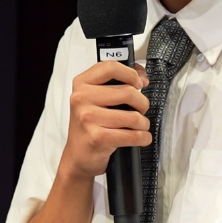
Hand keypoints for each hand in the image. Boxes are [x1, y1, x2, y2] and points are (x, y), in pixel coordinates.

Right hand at [62, 61, 150, 180]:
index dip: (131, 74)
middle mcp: (81, 98)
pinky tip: (141, 137)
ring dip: (143, 123)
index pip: (111, 67)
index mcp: (81, 83)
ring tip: (139, 126)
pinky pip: (133, 135)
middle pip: (128, 92)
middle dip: (142, 103)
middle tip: (140, 109)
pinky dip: (143, 137)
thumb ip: (117, 81)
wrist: (78, 154)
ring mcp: (88, 118)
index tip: (138, 83)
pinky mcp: (97, 138)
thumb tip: (142, 77)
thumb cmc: (90, 123)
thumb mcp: (96, 97)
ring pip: (134, 116)